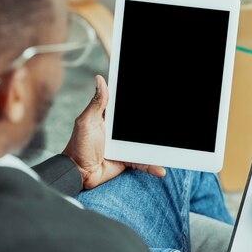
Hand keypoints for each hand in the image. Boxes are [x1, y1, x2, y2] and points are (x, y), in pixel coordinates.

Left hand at [62, 75, 165, 189]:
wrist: (79, 172)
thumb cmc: (78, 146)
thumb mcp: (87, 121)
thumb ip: (97, 103)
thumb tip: (100, 79)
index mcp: (109, 118)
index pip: (125, 106)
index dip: (137, 100)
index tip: (154, 92)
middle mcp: (118, 131)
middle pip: (139, 125)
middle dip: (154, 123)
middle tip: (171, 119)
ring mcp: (124, 146)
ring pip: (145, 143)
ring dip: (158, 145)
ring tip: (172, 145)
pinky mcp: (127, 160)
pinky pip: (142, 162)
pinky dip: (152, 166)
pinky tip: (161, 170)